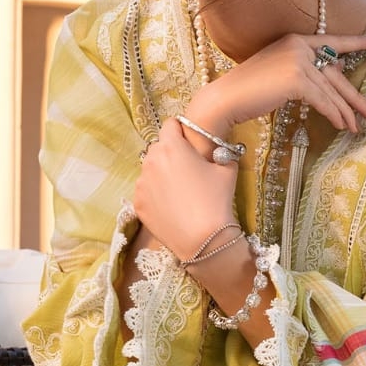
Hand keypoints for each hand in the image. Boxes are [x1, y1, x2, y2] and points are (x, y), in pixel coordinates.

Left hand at [131, 118, 237, 261]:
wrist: (203, 240)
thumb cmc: (216, 201)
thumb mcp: (228, 170)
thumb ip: (220, 153)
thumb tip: (217, 150)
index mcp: (171, 146)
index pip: (171, 125)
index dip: (181, 131)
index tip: (188, 142)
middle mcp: (151, 160)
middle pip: (158, 148)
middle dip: (170, 153)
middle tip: (186, 170)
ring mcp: (141, 184)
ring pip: (150, 171)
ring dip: (161, 175)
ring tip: (178, 192)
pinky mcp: (138, 204)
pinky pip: (146, 192)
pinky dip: (155, 195)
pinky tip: (171, 206)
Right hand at [187, 32, 365, 138]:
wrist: (226, 98)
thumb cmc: (250, 90)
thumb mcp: (281, 73)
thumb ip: (305, 70)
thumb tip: (334, 71)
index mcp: (296, 40)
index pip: (334, 41)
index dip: (358, 43)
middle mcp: (299, 46)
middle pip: (336, 73)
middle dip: (354, 96)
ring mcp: (298, 61)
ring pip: (331, 90)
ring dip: (345, 112)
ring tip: (356, 127)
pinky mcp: (297, 79)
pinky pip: (323, 100)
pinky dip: (334, 115)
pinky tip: (341, 126)